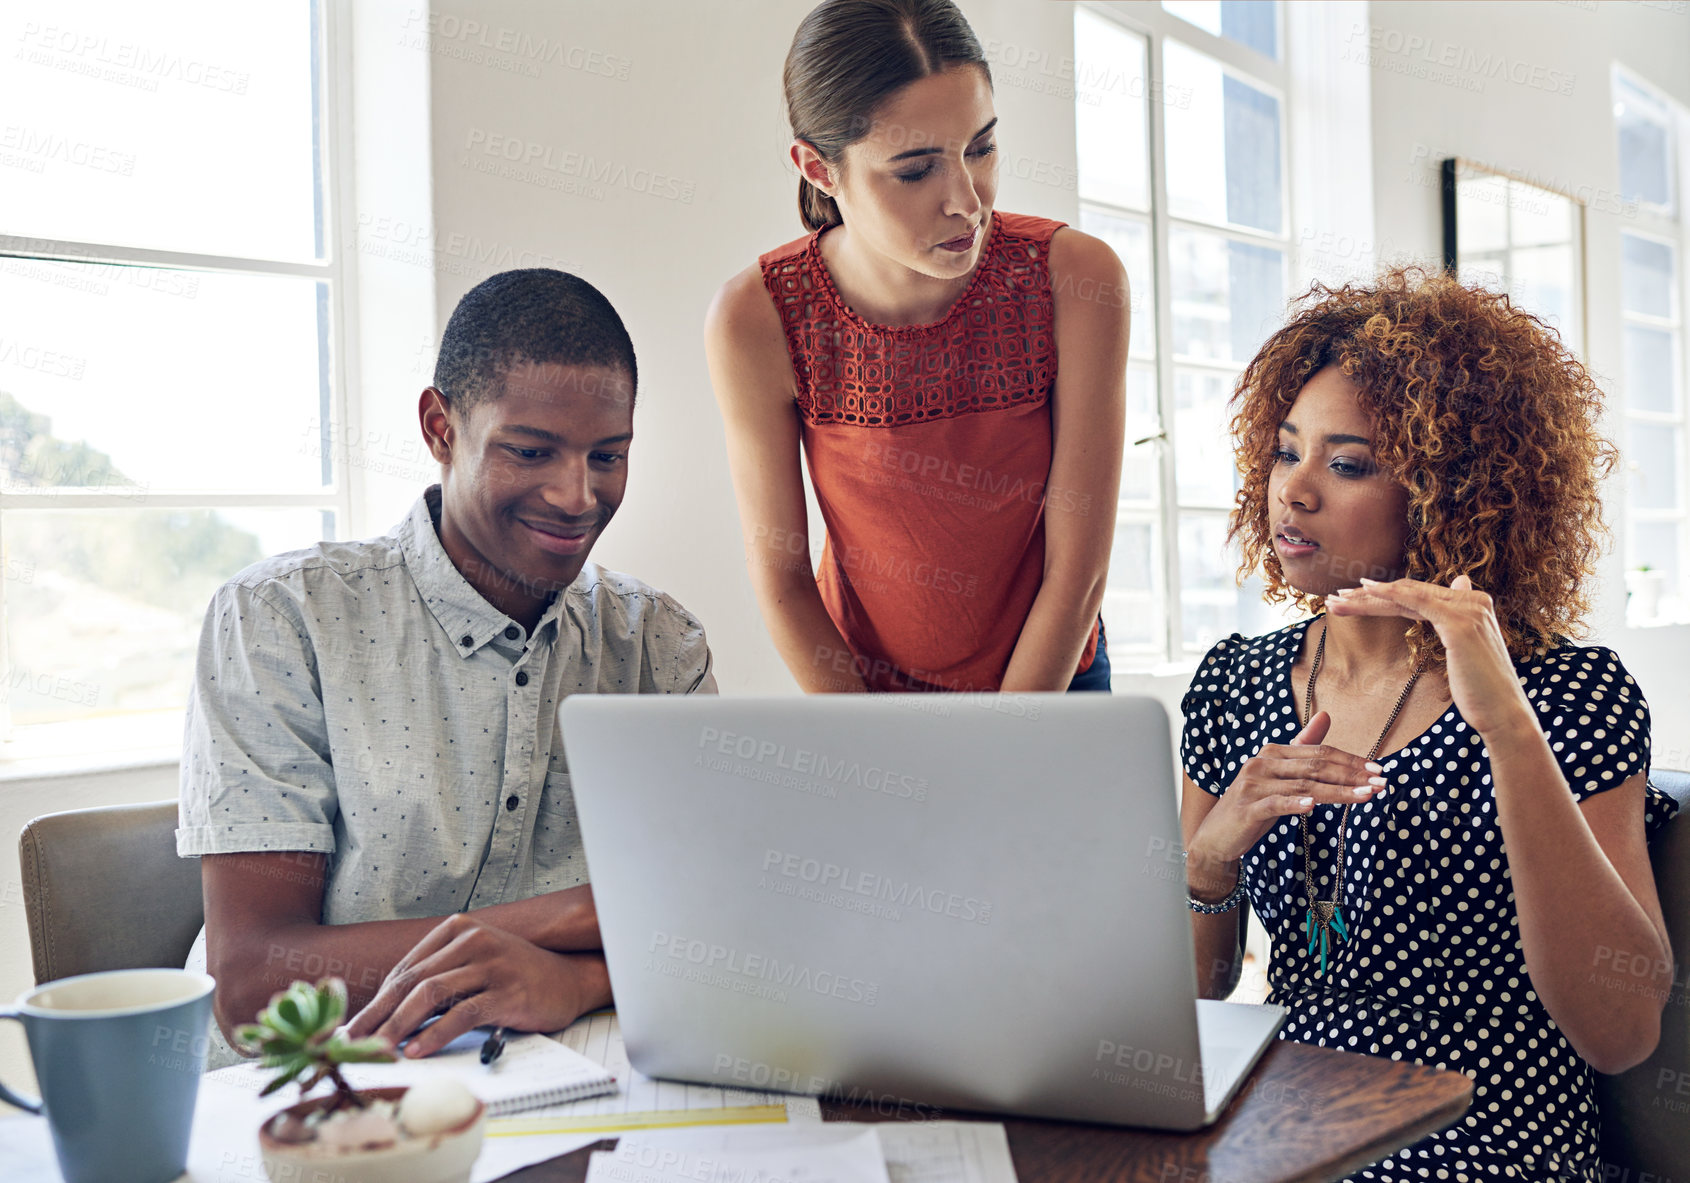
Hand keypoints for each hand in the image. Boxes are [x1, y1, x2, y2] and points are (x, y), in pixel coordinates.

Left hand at [344, 913, 610, 1057]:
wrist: (568, 979)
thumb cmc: (515, 976)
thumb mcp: (474, 966)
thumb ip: (439, 978)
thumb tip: (387, 1015)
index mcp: (458, 930)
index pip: (405, 969)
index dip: (376, 1001)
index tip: (353, 1028)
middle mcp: (473, 940)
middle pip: (412, 980)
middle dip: (378, 1015)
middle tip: (352, 1043)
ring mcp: (491, 964)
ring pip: (431, 994)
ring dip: (399, 1026)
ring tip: (379, 1051)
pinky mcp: (507, 991)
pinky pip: (462, 1014)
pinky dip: (435, 1034)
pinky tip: (417, 1050)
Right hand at [1190, 712, 1385, 871]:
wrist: (1217, 835)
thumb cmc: (1254, 804)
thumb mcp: (1280, 775)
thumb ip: (1303, 748)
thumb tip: (1326, 715)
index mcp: (1273, 752)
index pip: (1318, 752)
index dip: (1350, 760)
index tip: (1378, 769)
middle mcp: (1261, 763)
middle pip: (1315, 766)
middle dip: (1352, 775)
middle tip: (1381, 782)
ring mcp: (1253, 785)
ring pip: (1303, 786)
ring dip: (1338, 792)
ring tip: (1365, 796)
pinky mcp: (1247, 808)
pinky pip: (1276, 803)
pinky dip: (1296, 804)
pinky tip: (1314, 806)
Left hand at [1329, 575, 1534, 739]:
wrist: (1503, 713)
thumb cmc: (1481, 690)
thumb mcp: (1466, 648)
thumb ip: (1458, 617)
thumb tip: (1459, 581)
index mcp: (1473, 604)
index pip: (1417, 596)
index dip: (1383, 597)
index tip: (1351, 601)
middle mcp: (1473, 599)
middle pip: (1408, 592)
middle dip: (1367, 596)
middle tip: (1334, 598)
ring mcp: (1467, 608)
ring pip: (1406, 595)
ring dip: (1367, 596)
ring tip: (1336, 601)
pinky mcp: (1459, 622)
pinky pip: (1416, 601)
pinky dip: (1389, 594)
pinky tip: (1365, 592)